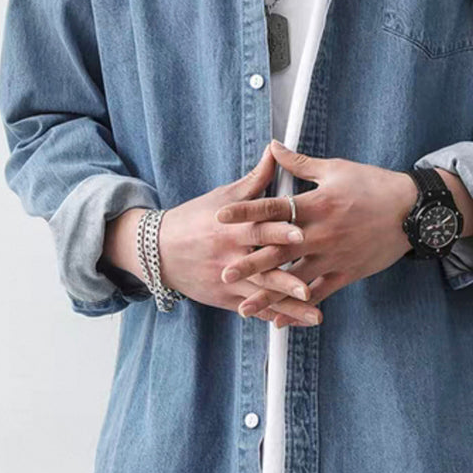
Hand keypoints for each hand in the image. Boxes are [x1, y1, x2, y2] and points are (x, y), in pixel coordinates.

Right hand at [103, 145, 320, 326]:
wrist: (158, 250)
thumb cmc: (196, 218)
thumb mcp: (224, 196)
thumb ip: (256, 179)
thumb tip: (276, 150)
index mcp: (232, 227)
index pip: (259, 228)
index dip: (280, 230)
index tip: (301, 233)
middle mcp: (230, 256)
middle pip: (262, 268)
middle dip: (286, 279)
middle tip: (309, 286)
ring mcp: (228, 280)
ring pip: (262, 295)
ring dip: (288, 305)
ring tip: (314, 313)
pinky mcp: (226, 298)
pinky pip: (254, 309)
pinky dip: (276, 317)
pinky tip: (299, 322)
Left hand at [213, 140, 420, 319]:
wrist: (413, 212)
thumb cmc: (373, 185)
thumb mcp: (336, 169)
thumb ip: (300, 164)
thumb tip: (273, 146)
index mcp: (317, 205)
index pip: (274, 208)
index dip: (246, 211)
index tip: (221, 217)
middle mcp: (321, 234)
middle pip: (279, 250)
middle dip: (250, 263)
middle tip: (224, 273)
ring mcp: (334, 257)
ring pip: (295, 280)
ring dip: (269, 294)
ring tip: (244, 307)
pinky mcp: (346, 273)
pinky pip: (319, 294)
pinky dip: (299, 308)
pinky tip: (281, 320)